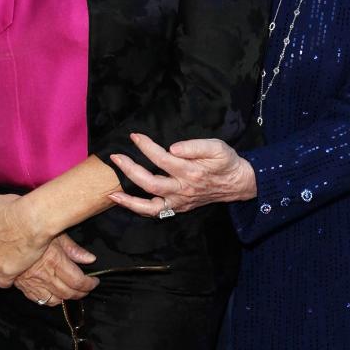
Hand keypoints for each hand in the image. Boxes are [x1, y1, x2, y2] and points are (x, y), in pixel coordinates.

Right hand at [13, 233, 97, 306]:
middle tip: (87, 288)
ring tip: (74, 293)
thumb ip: (74, 249)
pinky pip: (39, 300)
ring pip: (54, 300)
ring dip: (66, 299)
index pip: (77, 281)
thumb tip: (90, 259)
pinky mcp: (23, 287)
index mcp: (54, 261)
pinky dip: (50, 301)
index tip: (94, 282)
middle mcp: (44, 275)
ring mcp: (32, 283)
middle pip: (68, 293)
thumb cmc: (33, 232)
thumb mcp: (57, 235)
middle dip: (81, 293)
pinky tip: (56, 295)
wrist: (6, 236)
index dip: (89, 284)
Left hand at [108, 133, 256, 217]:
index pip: (162, 158)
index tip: (134, 137)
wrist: (237, 184)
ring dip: (129, 200)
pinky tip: (125, 201)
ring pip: (150, 205)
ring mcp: (179, 201)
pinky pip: (155, 212)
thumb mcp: (217, 147)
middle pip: (150, 182)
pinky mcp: (178, 207)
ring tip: (111, 192)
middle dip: (130, 170)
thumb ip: (195, 146)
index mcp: (190, 172)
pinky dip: (138, 209)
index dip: (146, 146)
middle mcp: (182, 189)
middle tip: (116, 157)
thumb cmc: (226, 162)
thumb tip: (172, 147)